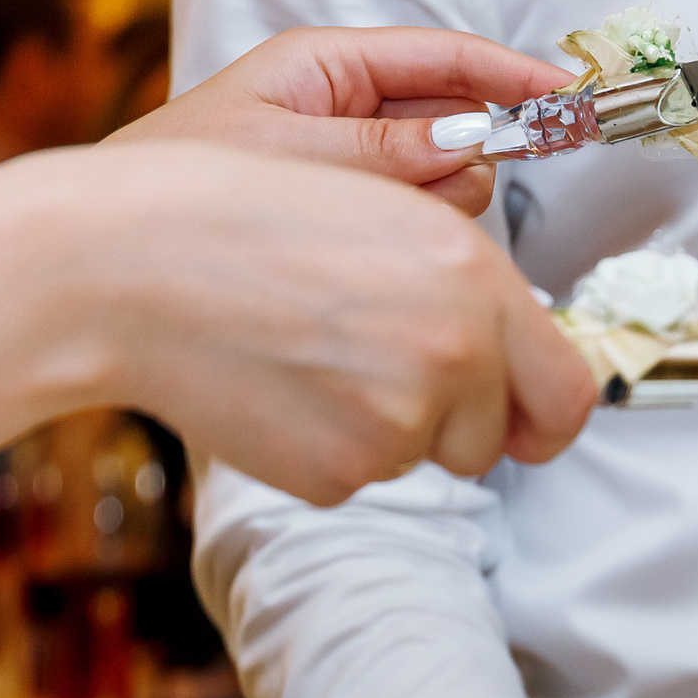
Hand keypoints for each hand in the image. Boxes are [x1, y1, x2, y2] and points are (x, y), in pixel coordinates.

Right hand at [22, 141, 593, 499]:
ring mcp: (397, 422)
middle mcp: (453, 354)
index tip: (528, 420)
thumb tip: (526, 375)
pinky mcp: (340, 474)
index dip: (548, 416)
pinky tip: (277, 385)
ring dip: (386, 423)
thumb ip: (476, 299)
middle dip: (461, 421)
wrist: (128, 268)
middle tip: (385, 372)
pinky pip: (362, 475)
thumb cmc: (256, 225)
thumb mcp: (394, 222)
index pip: (568, 392)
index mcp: (476, 281)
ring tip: (310, 353)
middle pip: (500, 438)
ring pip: (425, 454)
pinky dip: (329, 445)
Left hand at [107, 26, 574, 217]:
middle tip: (440, 198)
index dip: (514, 74)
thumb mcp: (287, 158)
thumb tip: (470, 147)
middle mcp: (346, 109)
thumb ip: (385, 153)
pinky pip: (415, 220)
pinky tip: (376, 258)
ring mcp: (352, 163)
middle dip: (467, 157)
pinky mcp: (351, 214)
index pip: (445, 58)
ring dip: (435, 209)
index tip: (569, 97)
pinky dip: (414, 241)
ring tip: (370, 234)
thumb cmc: (175, 189)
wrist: (107, 254)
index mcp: (325, 68)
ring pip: (445, 179)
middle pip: (457, 120)